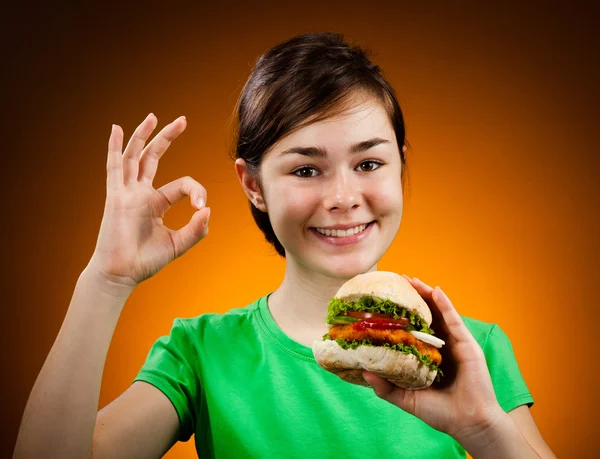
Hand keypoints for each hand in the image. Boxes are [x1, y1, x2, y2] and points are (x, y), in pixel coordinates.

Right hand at [87, 113, 210, 290]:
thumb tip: (207, 209)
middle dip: (167, 137)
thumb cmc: (146, 260)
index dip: (196, 190)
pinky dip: (115, 148)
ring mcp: (127, 193)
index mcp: (156, 203)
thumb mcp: (178, 244)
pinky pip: (114, 168)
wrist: (122, 274)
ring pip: (134, 156)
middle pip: (154, 157)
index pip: (182, 184)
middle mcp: (141, 193)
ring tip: (153, 117)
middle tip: (182, 120)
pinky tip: (117, 130)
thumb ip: (195, 229)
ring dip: (143, 136)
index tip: (201, 207)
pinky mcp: (115, 197)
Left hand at [363, 277, 504, 445]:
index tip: (384, 301)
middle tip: (397, 281)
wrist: (468, 423)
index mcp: (427, 356)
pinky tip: (435, 291)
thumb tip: (364, 372)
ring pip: (439, 312)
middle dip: (412, 297)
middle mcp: (440, 346)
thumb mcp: (406, 398)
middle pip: (425, 315)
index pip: (412, 329)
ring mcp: (454, 343)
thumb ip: (385, 387)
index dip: (400, 314)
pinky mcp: (467, 344)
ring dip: (426, 294)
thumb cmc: (439, 413)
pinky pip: (454, 319)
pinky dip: (445, 304)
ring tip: (412, 280)